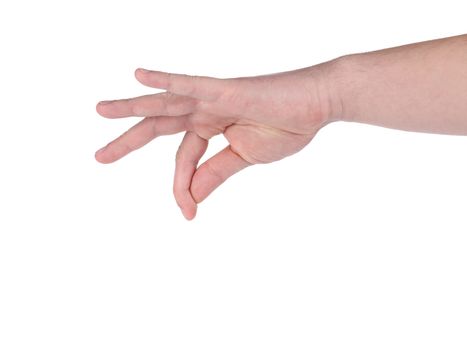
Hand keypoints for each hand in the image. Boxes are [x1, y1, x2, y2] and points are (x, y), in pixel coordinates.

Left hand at [96, 64, 338, 218]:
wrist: (317, 107)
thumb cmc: (287, 128)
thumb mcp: (244, 158)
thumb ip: (215, 173)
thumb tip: (191, 197)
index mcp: (211, 127)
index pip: (185, 159)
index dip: (181, 187)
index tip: (188, 214)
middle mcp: (205, 110)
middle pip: (159, 126)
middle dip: (129, 141)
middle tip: (101, 157)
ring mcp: (213, 98)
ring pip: (165, 102)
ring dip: (132, 106)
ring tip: (102, 110)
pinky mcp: (226, 90)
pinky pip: (191, 83)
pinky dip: (166, 81)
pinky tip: (139, 76)